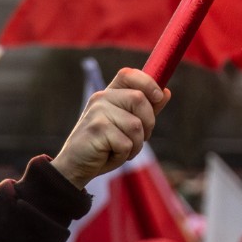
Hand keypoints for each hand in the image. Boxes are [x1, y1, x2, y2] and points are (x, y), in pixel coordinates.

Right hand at [53, 68, 168, 189]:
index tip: (158, 96)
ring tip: (121, 150)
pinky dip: (124, 154)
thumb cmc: (104, 146)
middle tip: (137, 139)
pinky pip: (126, 142)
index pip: (129, 74)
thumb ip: (145, 109)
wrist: (75, 166)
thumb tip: (166, 92)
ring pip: (136, 125)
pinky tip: (110, 155)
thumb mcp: (126, 126)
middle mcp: (101, 98)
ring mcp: (97, 113)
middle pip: (139, 99)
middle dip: (148, 124)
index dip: (148, 82)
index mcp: (109, 94)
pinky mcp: (97, 130)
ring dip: (136, 145)